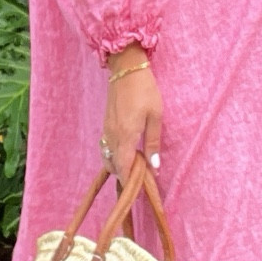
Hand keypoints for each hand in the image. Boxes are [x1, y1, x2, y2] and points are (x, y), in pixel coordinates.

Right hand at [103, 47, 162, 183]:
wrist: (126, 69)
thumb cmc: (145, 90)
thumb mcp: (156, 116)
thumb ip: (153, 143)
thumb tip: (154, 167)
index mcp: (125, 136)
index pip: (124, 168)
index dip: (130, 182)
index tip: (138, 192)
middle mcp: (112, 135)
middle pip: (114, 165)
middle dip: (125, 176)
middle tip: (140, 180)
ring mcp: (106, 129)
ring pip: (108, 157)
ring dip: (119, 165)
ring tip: (135, 167)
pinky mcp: (105, 123)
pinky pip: (106, 146)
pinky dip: (114, 155)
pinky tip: (127, 152)